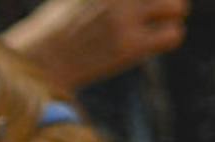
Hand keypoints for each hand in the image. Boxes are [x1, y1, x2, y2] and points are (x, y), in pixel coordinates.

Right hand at [5, 0, 187, 90]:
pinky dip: (168, 38)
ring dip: (170, 16)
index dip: (147, 1)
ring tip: (155, 25)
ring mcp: (123, 19)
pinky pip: (173, 35)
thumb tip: (135, 4)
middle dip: (164, 1)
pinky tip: (151, 43)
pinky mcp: (128, 47)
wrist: (37, 62)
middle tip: (153, 10)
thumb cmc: (54, 27)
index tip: (141, 8)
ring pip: (177, 7)